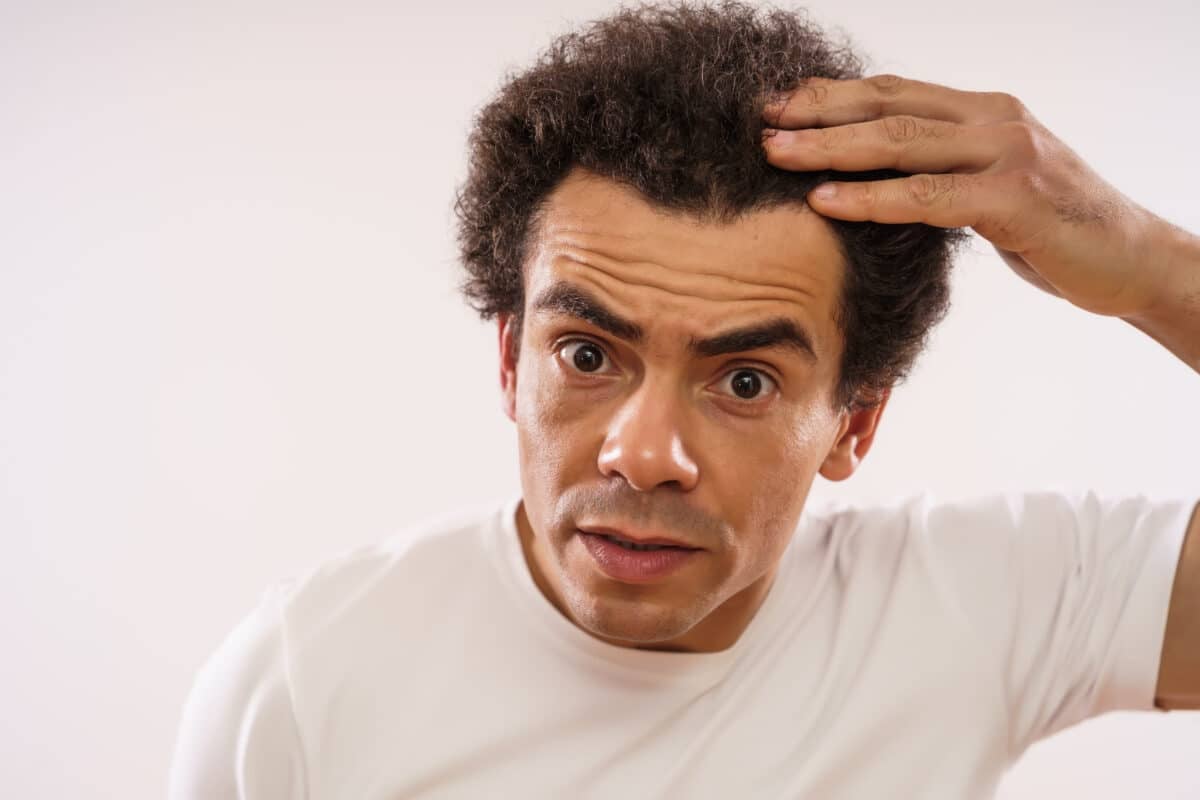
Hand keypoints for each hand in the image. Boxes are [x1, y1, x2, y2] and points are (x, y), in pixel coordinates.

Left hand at [761, 74, 1164, 318]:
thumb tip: (874, 175)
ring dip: (831, 149)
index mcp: (983, 111)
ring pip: (902, 142)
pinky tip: (827, 201)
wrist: (1130, 260)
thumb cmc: (1052, 229)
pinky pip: (927, 196)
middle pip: (888, 107)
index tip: (776, 104)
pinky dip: (873, 198)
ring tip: (776, 155)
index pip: (894, 91)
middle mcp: (994, 120)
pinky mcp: (1014, 198)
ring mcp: (1008, 154)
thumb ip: (941, 170)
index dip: (832, 95)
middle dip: (818, 114)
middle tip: (760, 123)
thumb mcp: (989, 187)